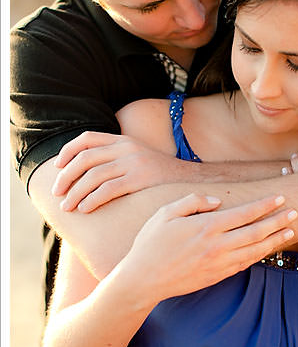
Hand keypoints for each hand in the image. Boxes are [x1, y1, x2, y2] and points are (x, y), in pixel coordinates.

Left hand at [52, 132, 187, 212]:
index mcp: (124, 140)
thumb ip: (116, 158)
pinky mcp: (140, 179)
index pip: (87, 138)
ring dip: (75, 193)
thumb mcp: (138, 158)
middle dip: (66, 177)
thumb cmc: (160, 175)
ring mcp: (134, 163)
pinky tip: (86, 208)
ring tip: (68, 207)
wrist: (191, 180)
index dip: (67, 151)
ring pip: (92, 176)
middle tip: (57, 193)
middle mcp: (127, 148)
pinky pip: (108, 189)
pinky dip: (92, 199)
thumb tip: (84, 173)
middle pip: (84, 159)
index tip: (58, 167)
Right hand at [115, 193, 297, 303]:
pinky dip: (261, 255)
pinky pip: (246, 264)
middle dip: (278, 221)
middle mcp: (217, 246)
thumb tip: (218, 201)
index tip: (280, 198)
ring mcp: (219, 263)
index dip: (265, 205)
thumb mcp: (165, 214)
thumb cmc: (151, 243)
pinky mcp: (218, 276)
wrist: (143, 280)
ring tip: (291, 231)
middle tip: (295, 212)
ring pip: (255, 250)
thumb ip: (193, 202)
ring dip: (275, 240)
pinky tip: (270, 248)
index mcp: (206, 227)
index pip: (244, 213)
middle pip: (256, 232)